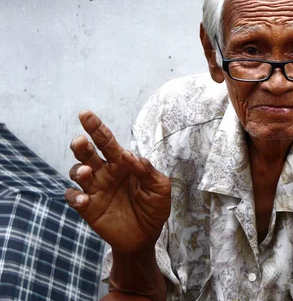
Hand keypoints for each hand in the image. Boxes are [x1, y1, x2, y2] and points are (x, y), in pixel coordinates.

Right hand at [64, 110, 170, 254]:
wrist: (147, 236)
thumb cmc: (154, 207)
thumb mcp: (160, 188)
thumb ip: (148, 171)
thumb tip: (130, 157)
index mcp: (123, 162)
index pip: (107, 141)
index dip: (96, 127)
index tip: (85, 114)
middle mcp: (105, 172)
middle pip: (87, 153)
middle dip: (81, 144)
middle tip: (80, 141)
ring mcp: (95, 189)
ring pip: (77, 172)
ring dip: (78, 170)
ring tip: (86, 172)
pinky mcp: (88, 208)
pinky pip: (74, 198)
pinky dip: (75, 197)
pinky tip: (84, 199)